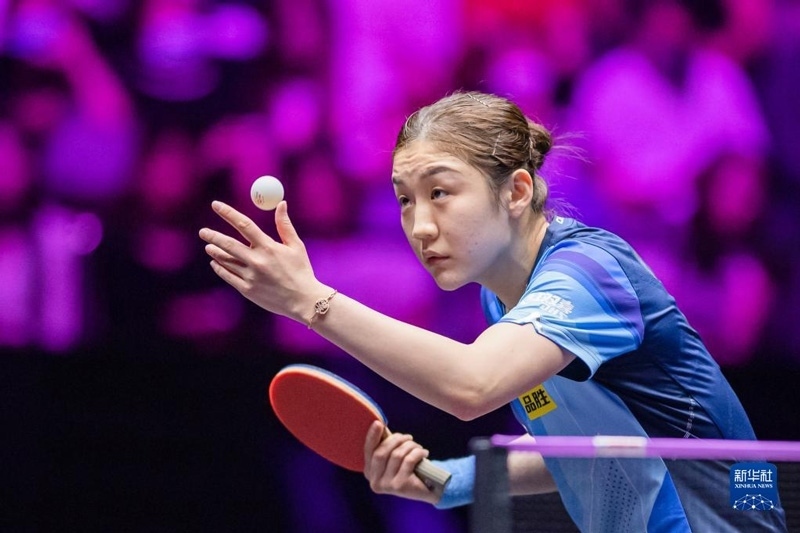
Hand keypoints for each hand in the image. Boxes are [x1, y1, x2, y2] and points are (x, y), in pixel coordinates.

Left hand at [198, 200, 328, 320]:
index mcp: (268, 247)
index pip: (244, 224)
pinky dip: (220, 268)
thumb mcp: (296, 246)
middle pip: (228, 244)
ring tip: (209, 247)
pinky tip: (216, 263)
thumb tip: (281, 203)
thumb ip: (284, 225)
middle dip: (212, 236)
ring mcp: (250, 276)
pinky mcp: (247, 290)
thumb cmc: (301, 271)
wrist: (303, 300)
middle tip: (203, 232)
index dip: (228, 213)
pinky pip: (228, 276)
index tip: (216, 205)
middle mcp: (257, 261)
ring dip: (215, 252)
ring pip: (225, 261)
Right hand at [363, 421, 439, 504]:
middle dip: (396, 440)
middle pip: (381, 452)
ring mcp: (387, 486)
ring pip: (397, 455)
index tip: (378, 423)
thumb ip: (386, 445)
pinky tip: (424, 453)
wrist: (429, 488)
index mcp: (370, 473)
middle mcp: (375, 482)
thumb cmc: (410, 468)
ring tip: (417, 447)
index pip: (369, 451)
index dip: (372, 436)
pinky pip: (408, 460)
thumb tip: (379, 425)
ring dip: (410, 446)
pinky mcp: (400, 487)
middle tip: (408, 437)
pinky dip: (417, 453)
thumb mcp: (395, 457)